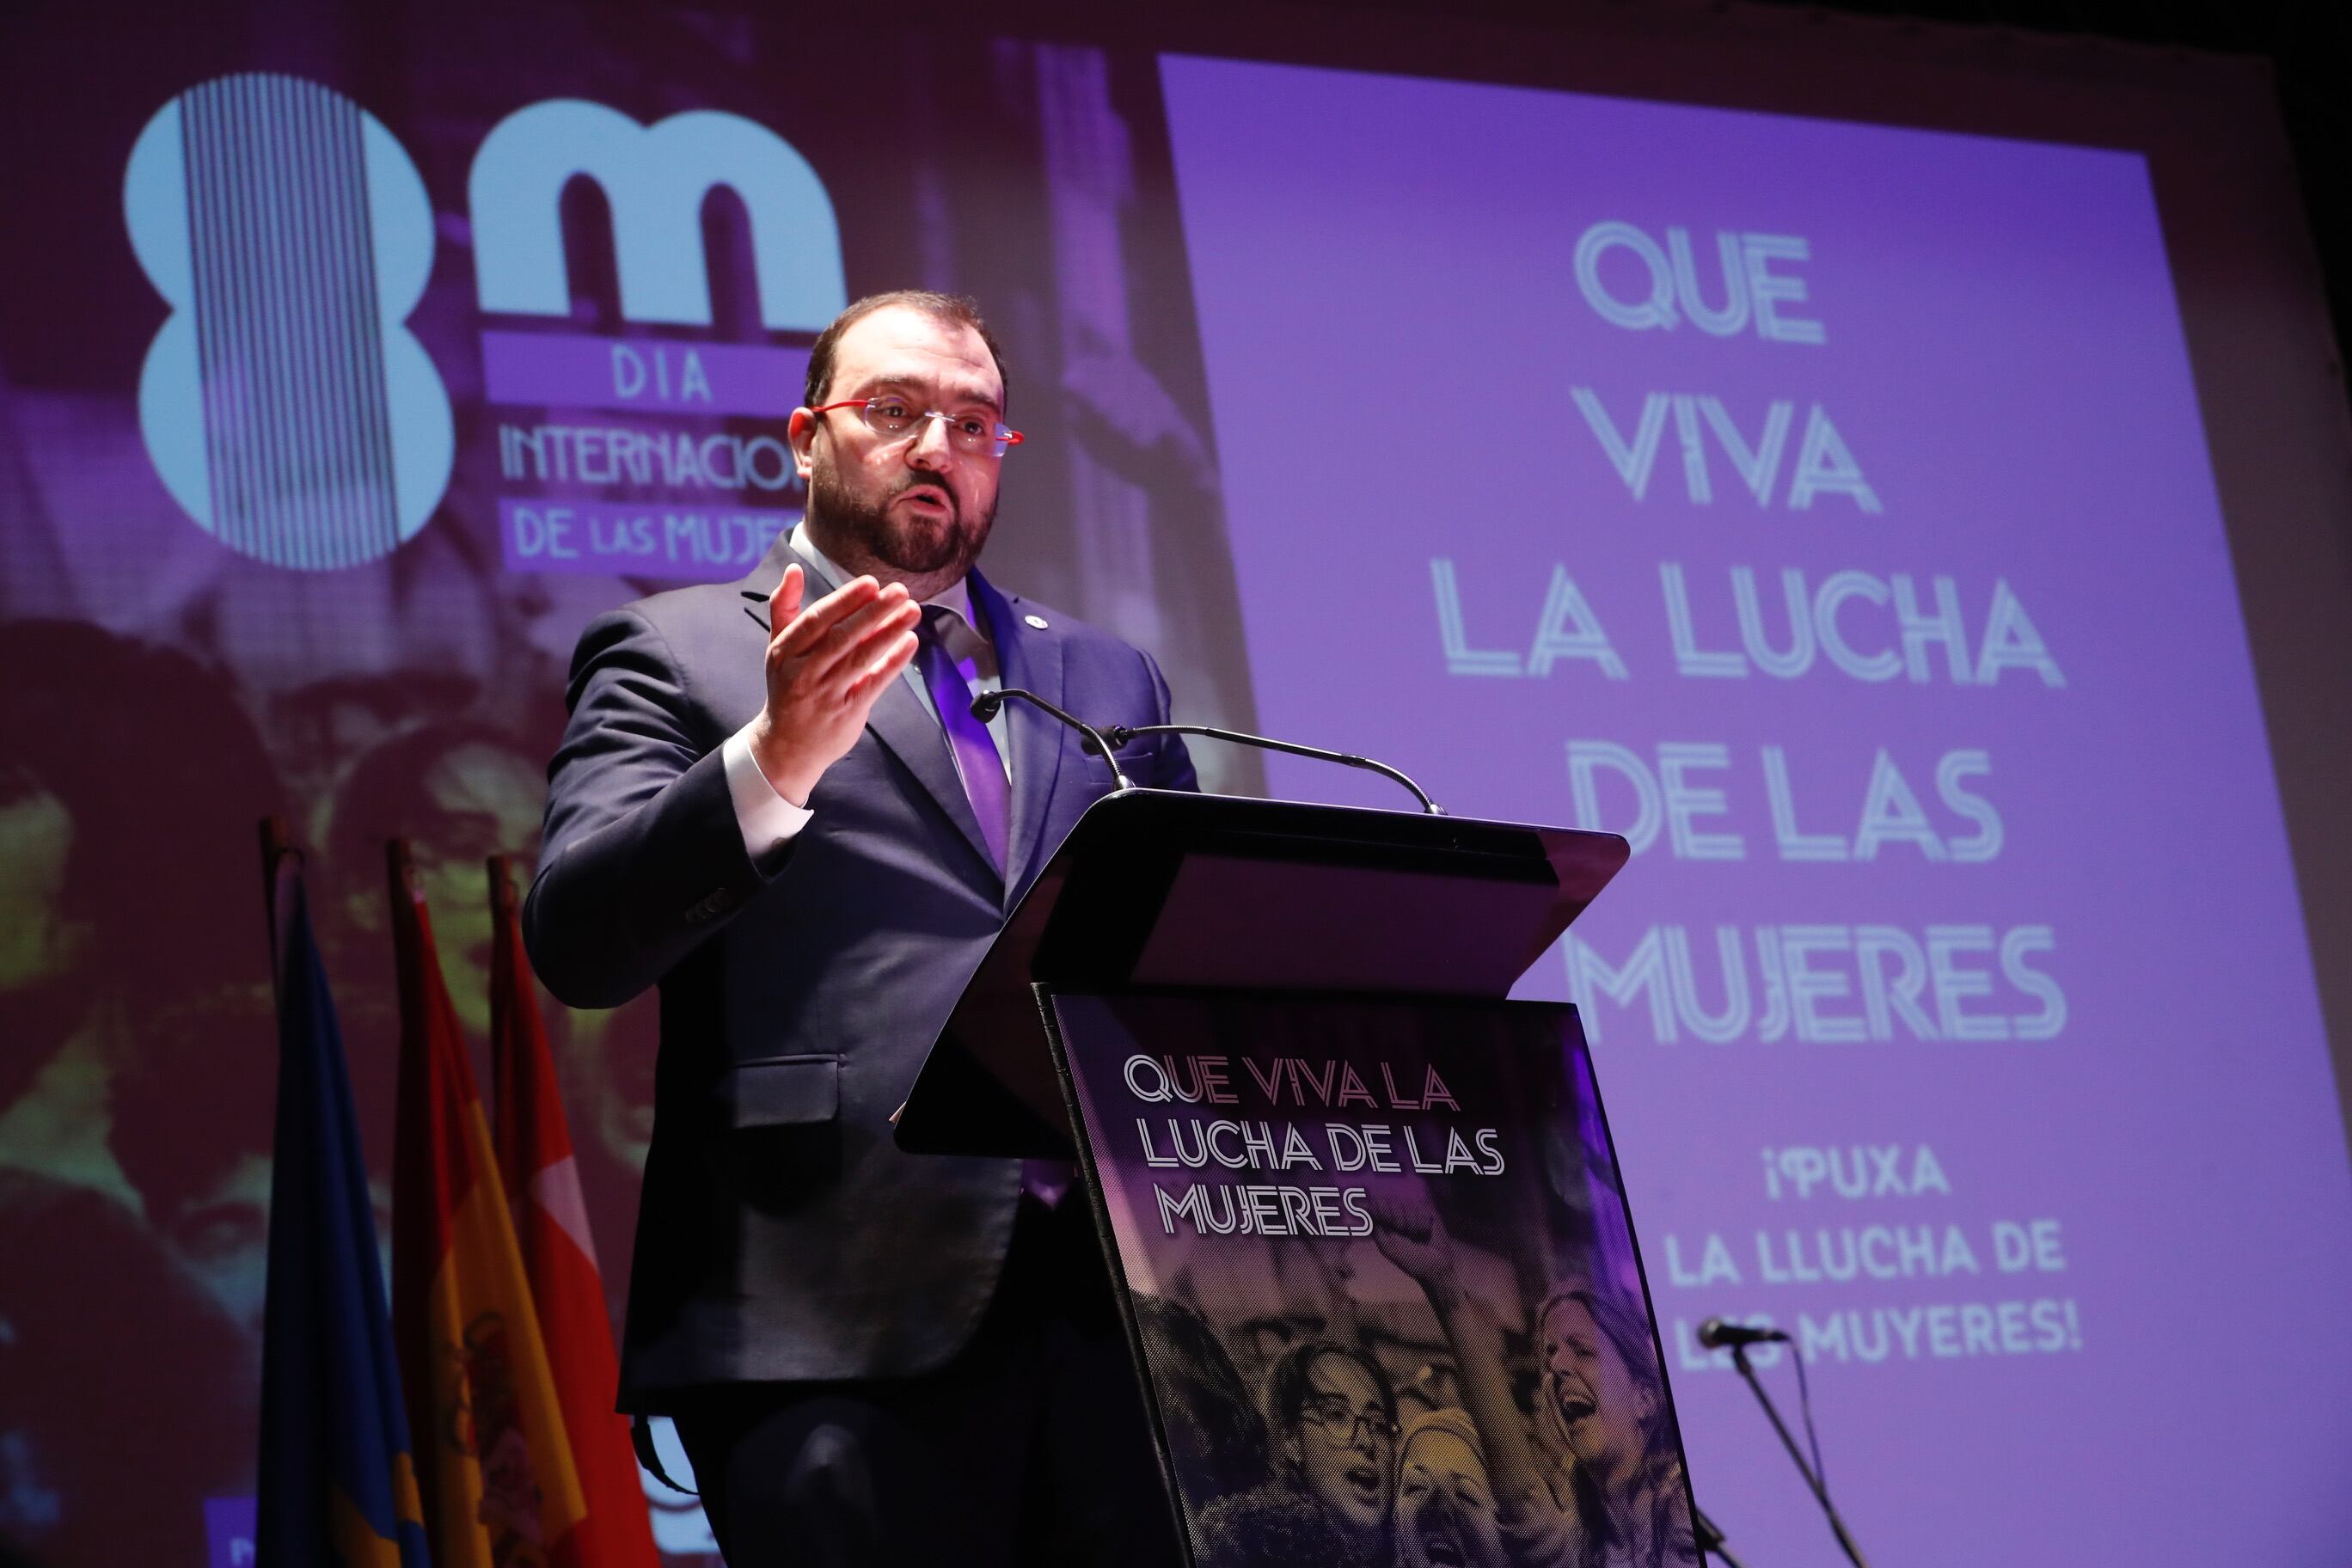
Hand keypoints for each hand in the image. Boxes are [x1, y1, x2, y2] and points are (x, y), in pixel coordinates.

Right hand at [746, 563, 921, 804]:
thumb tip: (793, 569)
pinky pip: (873, 682)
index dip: (844, 600)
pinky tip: (910, 642)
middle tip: (900, 592)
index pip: (816, 620)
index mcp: (784, 652)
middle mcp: (803, 672)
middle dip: (873, 612)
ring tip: (913, 611)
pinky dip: (893, 662)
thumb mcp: (778, 648)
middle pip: (841, 637)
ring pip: (860, 658)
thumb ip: (785, 608)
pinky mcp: (847, 711)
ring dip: (889, 632)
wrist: (787, 746)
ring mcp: (825, 694)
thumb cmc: (788, 687)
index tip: (871, 583)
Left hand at [1370, 1188, 1457, 1291]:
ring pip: (1406, 1205)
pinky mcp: (1426, 1213)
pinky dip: (1421, 1222)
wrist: (1435, 1266)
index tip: (1384, 1218)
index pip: (1377, 1205)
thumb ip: (1376, 1229)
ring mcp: (1413, 1213)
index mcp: (1386, 1224)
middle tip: (1402, 1231)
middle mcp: (1398, 1216)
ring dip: (1410, 1223)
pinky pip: (1420, 1209)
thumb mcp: (1388, 1248)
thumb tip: (1364, 1211)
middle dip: (1396, 1217)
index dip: (1379, 1208)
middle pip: (1391, 1202)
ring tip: (1415, 1236)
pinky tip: (1424, 1233)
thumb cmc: (1410, 1261)